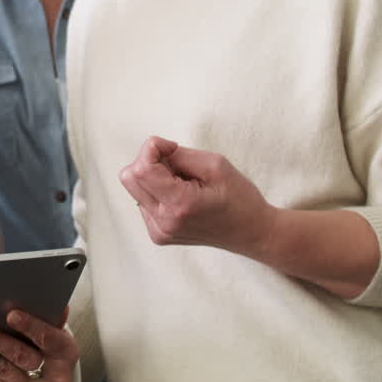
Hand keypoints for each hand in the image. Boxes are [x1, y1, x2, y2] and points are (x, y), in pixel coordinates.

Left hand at [0, 308, 76, 381]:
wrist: (52, 379)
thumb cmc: (50, 347)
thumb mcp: (55, 332)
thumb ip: (49, 318)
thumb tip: (47, 299)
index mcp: (66, 352)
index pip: (47, 337)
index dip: (30, 326)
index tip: (11, 314)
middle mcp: (55, 375)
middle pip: (22, 356)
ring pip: (4, 371)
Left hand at [119, 136, 276, 257]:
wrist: (251, 232)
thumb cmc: (239, 197)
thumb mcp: (214, 165)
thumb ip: (178, 155)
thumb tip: (153, 151)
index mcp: (179, 205)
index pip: (141, 169)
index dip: (152, 149)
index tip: (172, 147)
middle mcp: (164, 222)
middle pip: (130, 178)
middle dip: (149, 161)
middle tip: (176, 163)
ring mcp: (159, 231)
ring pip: (135, 189)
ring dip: (154, 177)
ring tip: (184, 183)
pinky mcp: (158, 234)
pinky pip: (143, 202)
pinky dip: (158, 192)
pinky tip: (182, 196)